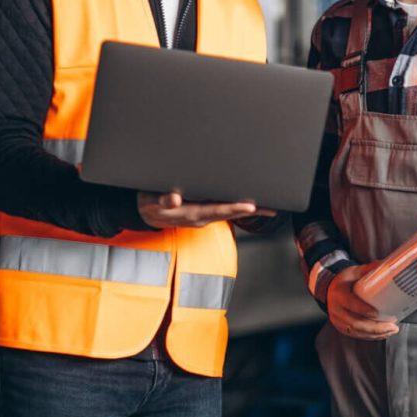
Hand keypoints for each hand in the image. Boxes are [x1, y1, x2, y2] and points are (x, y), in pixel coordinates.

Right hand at [137, 192, 274, 228]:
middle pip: (229, 214)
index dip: (234, 208)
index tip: (250, 206)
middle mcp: (201, 217)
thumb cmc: (150, 204)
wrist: (146, 213)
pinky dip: (240, 209)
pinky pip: (225, 211)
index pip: (217, 211)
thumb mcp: (151, 201)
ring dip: (249, 210)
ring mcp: (204, 216)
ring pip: (230, 213)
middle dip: (250, 211)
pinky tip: (253, 207)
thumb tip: (174, 199)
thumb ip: (163, 200)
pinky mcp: (204, 212)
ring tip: (269, 207)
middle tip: (269, 208)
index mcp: (191, 213)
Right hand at [327, 263, 399, 340]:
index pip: (350, 304)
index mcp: (338, 294)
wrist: (329, 289)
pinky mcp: (341, 328)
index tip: (377, 313)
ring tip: (392, 330)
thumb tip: (385, 265)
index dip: (363, 310)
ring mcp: (337, 321)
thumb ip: (368, 269)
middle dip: (375, 327)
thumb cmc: (345, 280)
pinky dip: (371, 336)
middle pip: (355, 323)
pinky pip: (356, 335)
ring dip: (375, 333)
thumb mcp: (354, 271)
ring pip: (357, 331)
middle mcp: (336, 310)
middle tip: (392, 326)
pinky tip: (383, 334)